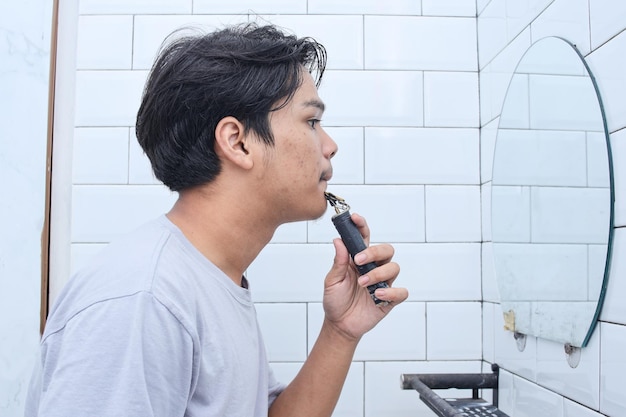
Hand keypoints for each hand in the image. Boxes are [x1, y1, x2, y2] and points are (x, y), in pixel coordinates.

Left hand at [322, 213, 407, 340]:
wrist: (339, 324)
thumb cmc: (335, 300)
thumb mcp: (332, 280)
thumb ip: (338, 262)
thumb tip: (338, 240)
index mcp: (359, 260)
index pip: (364, 238)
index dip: (362, 226)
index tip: (355, 218)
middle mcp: (374, 268)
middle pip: (386, 250)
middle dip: (374, 252)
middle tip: (359, 261)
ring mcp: (383, 283)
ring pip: (393, 268)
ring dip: (378, 273)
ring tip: (363, 284)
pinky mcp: (389, 299)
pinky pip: (401, 291)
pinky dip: (391, 292)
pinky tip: (377, 295)